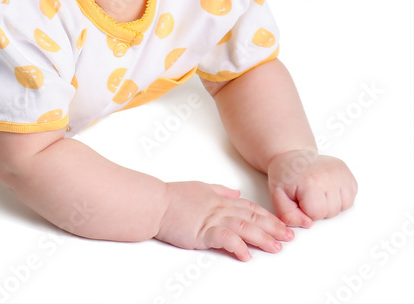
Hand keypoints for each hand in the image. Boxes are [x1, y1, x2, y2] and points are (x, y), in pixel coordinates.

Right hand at [155, 181, 292, 260]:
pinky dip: (238, 247)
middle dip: (273, 228)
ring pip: (244, 228)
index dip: (268, 216)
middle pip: (252, 217)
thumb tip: (235, 193)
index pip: (250, 207)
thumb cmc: (172, 197)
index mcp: (219, 199)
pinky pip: (225, 239)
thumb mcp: (199, 187)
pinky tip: (247, 255)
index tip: (282, 225)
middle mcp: (219, 208)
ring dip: (262, 238)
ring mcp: (211, 219)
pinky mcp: (202, 232)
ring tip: (276, 248)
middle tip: (289, 237)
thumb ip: (219, 191)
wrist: (154, 203)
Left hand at [267, 150, 356, 227]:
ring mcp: (341, 174)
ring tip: (318, 192)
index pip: (317, 214)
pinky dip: (340, 197)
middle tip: (308, 195)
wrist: (293, 158)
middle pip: (332, 212)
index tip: (299, 200)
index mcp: (311, 181)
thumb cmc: (286, 174)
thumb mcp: (277, 195)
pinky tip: (327, 189)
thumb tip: (307, 223)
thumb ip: (287, 214)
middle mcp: (329, 176)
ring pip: (345, 206)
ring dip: (331, 204)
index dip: (306, 211)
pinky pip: (351, 197)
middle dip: (319, 209)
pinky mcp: (348, 175)